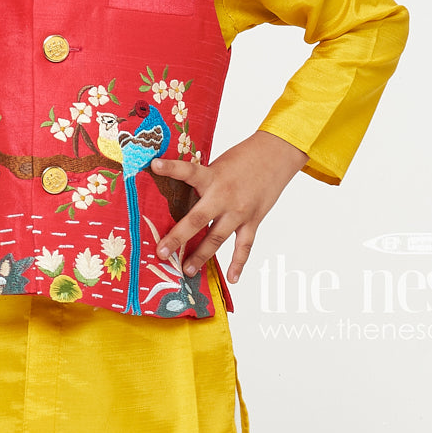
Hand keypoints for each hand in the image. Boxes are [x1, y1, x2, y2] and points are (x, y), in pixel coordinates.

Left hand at [151, 130, 308, 283]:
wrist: (276, 155)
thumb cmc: (243, 158)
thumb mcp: (218, 165)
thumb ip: (201, 181)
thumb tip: (177, 196)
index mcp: (212, 176)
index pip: (188, 171)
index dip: (171, 168)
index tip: (155, 166)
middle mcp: (224, 196)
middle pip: (199, 219)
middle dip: (178, 237)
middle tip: (162, 253)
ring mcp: (240, 211)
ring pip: (218, 237)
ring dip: (202, 255)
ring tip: (188, 270)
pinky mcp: (253, 220)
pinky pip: (244, 246)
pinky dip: (238, 263)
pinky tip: (232, 278)